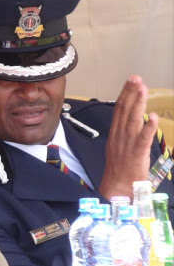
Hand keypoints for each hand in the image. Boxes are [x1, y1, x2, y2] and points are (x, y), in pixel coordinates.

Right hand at [98, 75, 157, 199]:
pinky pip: (142, 139)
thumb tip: (134, 119)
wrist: (117, 187)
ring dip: (137, 104)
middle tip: (136, 78)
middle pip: (124, 111)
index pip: (118, 110)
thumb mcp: (118, 147)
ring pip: (132, 121)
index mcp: (115, 134)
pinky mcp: (136, 154)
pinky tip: (151, 117)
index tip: (130, 81)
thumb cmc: (120, 169)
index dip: (124, 94)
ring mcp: (127, 145)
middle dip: (130, 93)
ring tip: (142, 89)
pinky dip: (147, 128)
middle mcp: (119, 136)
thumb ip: (124, 132)